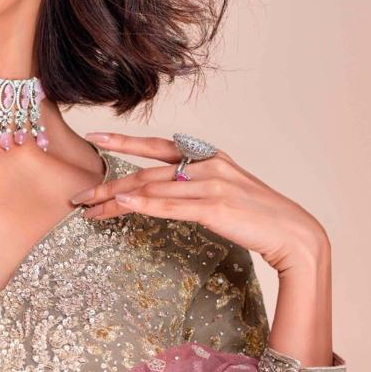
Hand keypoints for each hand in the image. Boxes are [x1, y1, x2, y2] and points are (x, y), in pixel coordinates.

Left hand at [74, 132, 329, 272]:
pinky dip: (144, 204)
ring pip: (152, 189)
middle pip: (145, 173)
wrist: (293, 233)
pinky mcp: (214, 208)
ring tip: (88, 210)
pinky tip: (121, 204)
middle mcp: (206, 165)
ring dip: (115, 200)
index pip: (157, 147)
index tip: (94, 138)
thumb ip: (195, 188)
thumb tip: (163, 194)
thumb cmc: (258, 217)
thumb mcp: (225, 193)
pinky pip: (170, 206)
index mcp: (208, 157)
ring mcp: (211, 185)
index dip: (124, 142)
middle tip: (78, 196)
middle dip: (107, 185)